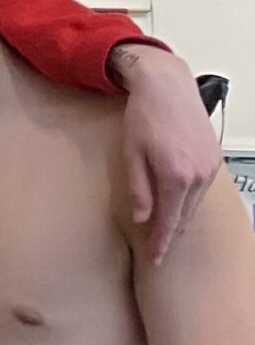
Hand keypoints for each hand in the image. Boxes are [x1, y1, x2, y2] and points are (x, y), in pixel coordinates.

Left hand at [114, 47, 220, 265]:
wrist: (166, 85)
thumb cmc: (144, 117)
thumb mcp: (131, 156)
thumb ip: (138, 190)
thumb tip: (143, 218)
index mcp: (176, 176)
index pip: (168, 220)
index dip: (160, 242)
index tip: (153, 258)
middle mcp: (198, 174)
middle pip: (184, 216)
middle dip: (170, 236)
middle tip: (158, 254)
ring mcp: (209, 165)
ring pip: (194, 204)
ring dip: (180, 219)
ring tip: (166, 235)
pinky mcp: (213, 157)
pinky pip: (200, 188)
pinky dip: (188, 202)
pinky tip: (178, 207)